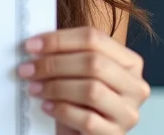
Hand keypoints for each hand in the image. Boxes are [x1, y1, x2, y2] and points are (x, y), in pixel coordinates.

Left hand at [18, 27, 149, 133]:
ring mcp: (128, 112)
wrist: (84, 132)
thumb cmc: (81, 100)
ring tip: (34, 88)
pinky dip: (62, 110)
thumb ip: (68, 55)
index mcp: (129, 61)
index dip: (60, 40)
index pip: (95, 38)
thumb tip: (37, 44)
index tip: (32, 45)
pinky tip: (47, 107)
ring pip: (91, 90)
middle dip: (55, 64)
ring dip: (56, 87)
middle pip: (94, 63)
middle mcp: (135, 85)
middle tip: (28, 68)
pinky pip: (87, 119)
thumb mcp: (79, 73)